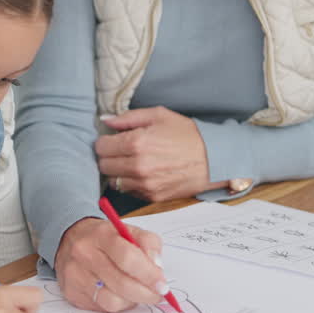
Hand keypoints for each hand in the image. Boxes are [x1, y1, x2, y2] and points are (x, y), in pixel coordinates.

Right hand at [54, 217, 165, 312]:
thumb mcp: (129, 231)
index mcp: (102, 235)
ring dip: (131, 301)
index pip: (128, 257)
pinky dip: (117, 305)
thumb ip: (149, 244)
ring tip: (137, 293)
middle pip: (121, 283)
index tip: (163, 285)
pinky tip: (120, 294)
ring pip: (111, 301)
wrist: (71, 239)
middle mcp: (85, 254)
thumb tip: (157, 268)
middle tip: (158, 295)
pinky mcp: (71, 292)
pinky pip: (101, 307)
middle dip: (146, 294)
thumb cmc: (106, 238)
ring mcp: (75, 275)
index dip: (149, 275)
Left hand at [97, 107, 227, 201]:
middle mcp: (137, 166)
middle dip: (109, 157)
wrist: (213, 159)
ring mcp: (144, 184)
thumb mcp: (158, 115)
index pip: (100, 147)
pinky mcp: (152, 196)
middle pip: (103, 165)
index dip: (105, 141)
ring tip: (132, 162)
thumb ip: (128, 118)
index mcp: (136, 143)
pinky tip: (142, 173)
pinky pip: (128, 191)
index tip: (112, 140)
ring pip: (113, 181)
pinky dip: (130, 183)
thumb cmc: (187, 134)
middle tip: (121, 150)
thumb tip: (105, 120)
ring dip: (118, 172)